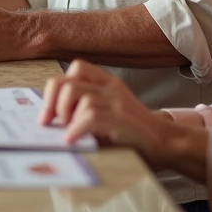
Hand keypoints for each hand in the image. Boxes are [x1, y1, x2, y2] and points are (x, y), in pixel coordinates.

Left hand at [40, 60, 171, 166]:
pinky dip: (75, 129)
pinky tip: (72, 140)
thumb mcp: (106, 115)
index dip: (54, 90)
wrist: (165, 143)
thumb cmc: (131, 134)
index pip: (75, 68)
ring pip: (77, 96)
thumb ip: (83, 111)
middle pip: (68, 82)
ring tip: (67, 133)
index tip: (47, 115)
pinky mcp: (121, 118)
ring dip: (66, 116)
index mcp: (106, 82)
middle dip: (52, 104)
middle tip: (51, 124)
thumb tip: (50, 120)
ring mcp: (117, 101)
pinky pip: (90, 116)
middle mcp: (111, 87)